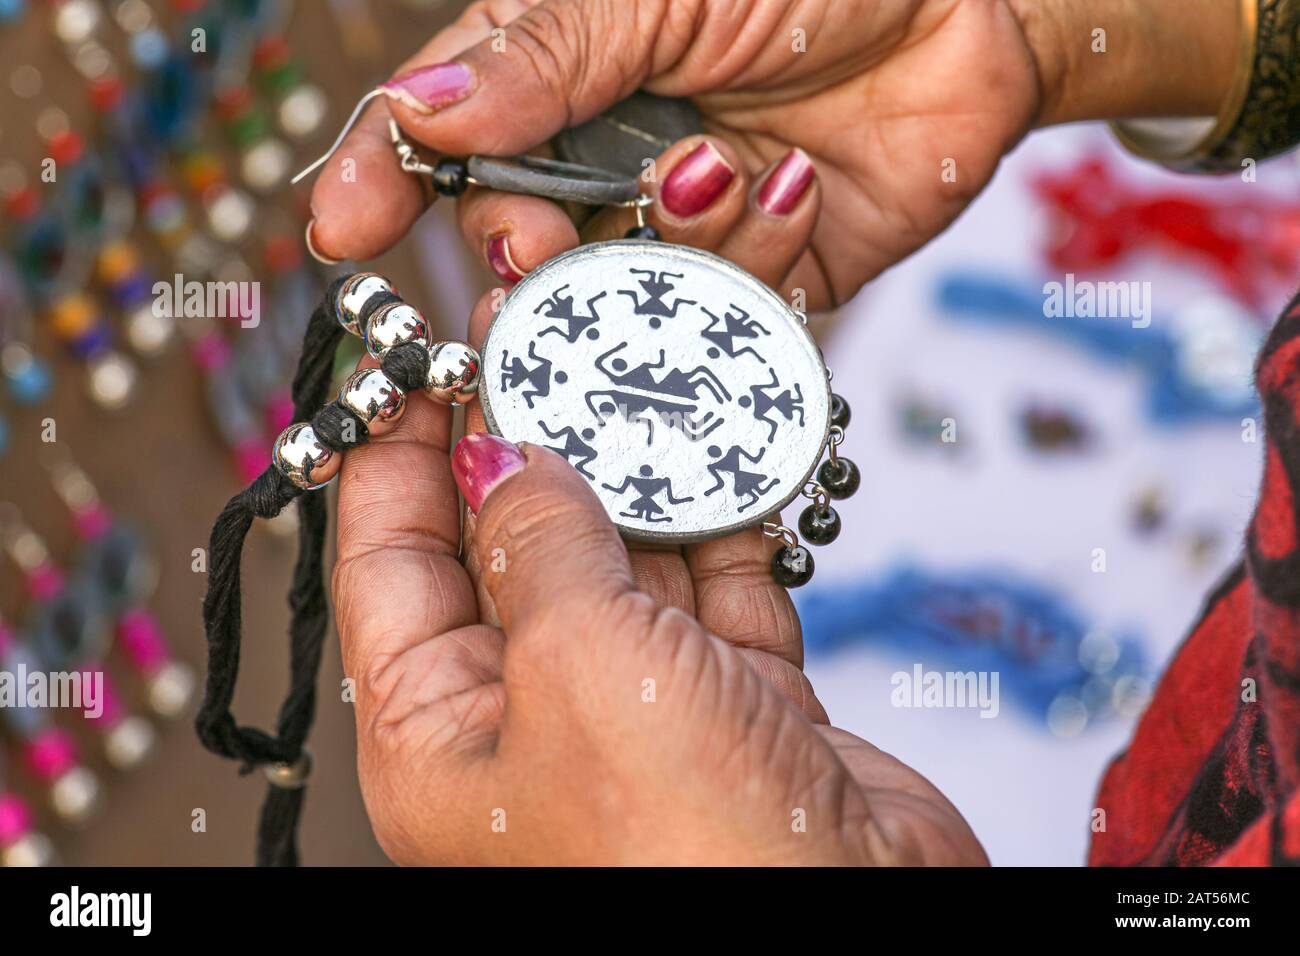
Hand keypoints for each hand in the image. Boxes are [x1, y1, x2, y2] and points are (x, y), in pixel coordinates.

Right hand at [311, 0, 1046, 311]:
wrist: (972, 18)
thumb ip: (543, 58)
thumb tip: (419, 114)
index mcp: (564, 77)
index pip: (445, 133)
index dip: (384, 179)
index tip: (339, 229)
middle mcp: (609, 162)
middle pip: (516, 240)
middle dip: (522, 251)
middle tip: (541, 242)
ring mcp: (679, 232)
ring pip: (612, 294)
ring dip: (653, 249)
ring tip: (714, 171)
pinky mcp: (754, 286)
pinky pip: (718, 316)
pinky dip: (749, 260)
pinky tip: (790, 185)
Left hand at [332, 384, 986, 863]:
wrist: (856, 928)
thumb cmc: (686, 854)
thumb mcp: (574, 663)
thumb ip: (537, 543)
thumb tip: (506, 459)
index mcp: (443, 733)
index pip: (390, 565)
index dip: (398, 454)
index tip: (419, 361)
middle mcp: (533, 719)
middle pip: (507, 547)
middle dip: (523, 441)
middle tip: (537, 341)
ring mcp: (640, 707)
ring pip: (620, 557)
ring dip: (632, 470)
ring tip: (632, 371)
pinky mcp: (736, 702)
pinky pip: (715, 586)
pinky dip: (724, 520)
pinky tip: (722, 451)